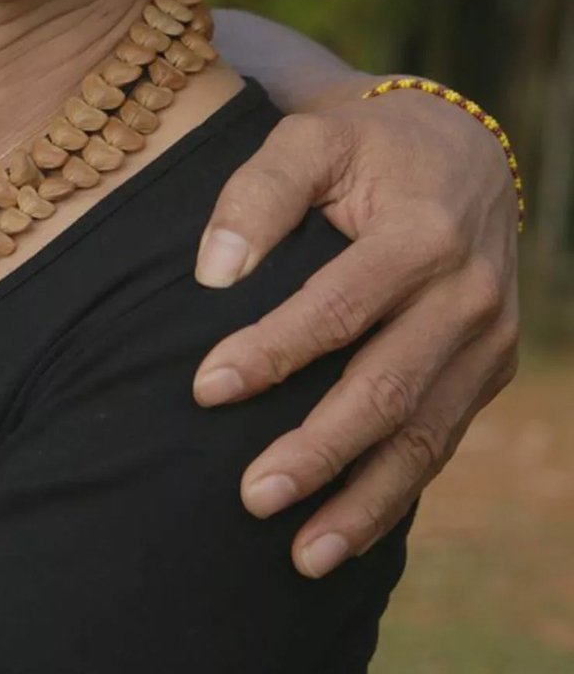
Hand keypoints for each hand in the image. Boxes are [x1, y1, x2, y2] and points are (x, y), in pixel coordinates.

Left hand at [190, 83, 519, 577]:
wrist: (459, 152)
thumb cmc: (361, 147)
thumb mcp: (308, 139)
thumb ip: (255, 194)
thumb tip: (212, 273)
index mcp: (423, 236)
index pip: (340, 308)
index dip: (274, 352)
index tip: (206, 388)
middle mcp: (468, 297)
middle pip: (386, 388)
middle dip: (318, 450)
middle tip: (251, 495)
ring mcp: (486, 344)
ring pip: (422, 437)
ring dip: (361, 500)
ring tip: (300, 553)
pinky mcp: (485, 374)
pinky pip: (439, 444)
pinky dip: (392, 495)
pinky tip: (341, 536)